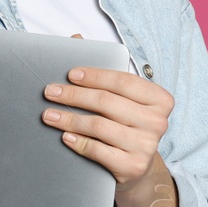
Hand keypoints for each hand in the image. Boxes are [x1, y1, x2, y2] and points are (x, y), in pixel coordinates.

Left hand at [40, 38, 174, 197]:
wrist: (137, 168)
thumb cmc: (127, 125)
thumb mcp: (123, 98)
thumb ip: (103, 70)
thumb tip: (75, 38)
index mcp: (160, 99)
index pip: (123, 81)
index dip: (94, 76)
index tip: (70, 74)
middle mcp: (158, 122)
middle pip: (107, 102)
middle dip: (73, 96)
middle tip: (50, 92)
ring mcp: (147, 146)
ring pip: (99, 126)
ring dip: (68, 119)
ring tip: (48, 115)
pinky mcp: (132, 167)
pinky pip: (98, 150)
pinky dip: (78, 142)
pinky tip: (64, 136)